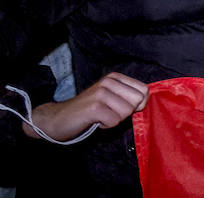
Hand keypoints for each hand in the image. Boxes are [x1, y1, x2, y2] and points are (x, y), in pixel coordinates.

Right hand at [24, 73, 147, 141]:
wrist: (57, 119)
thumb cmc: (88, 111)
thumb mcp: (110, 97)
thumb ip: (128, 96)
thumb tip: (146, 101)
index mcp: (115, 77)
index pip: (144, 90)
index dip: (138, 104)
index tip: (123, 108)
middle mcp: (108, 81)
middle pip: (138, 101)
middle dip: (126, 112)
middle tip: (110, 113)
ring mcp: (100, 93)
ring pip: (127, 112)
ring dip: (115, 119)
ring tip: (101, 116)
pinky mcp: (94, 107)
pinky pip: (114, 121)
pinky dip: (107, 125)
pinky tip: (96, 121)